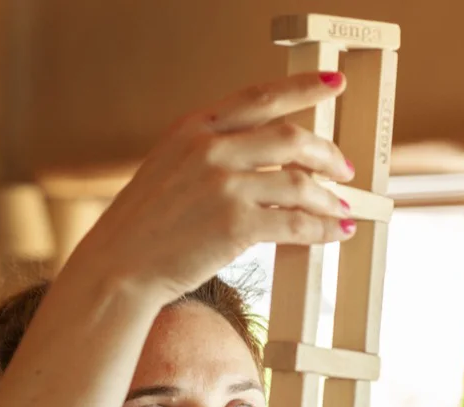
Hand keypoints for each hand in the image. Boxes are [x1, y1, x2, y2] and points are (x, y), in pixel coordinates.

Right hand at [72, 70, 357, 302]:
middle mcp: (210, 150)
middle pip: (291, 138)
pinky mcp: (235, 226)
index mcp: (194, 128)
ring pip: (299, 183)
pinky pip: (296, 224)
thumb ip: (211, 151)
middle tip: (344, 168)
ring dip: (329, 197)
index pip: (260, 97)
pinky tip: (334, 232)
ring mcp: (224, 187)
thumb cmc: (144, 225)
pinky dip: (323, 229)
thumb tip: (266, 158)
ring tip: (342, 208)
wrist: (119, 265)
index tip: (334, 85)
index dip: (303, 88)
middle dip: (327, 153)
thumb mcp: (170, 166)